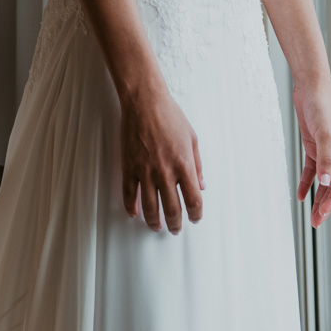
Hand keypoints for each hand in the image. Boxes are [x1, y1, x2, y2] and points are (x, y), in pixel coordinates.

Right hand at [119, 79, 203, 232]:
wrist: (144, 102)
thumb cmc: (170, 116)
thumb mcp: (192, 138)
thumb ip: (197, 164)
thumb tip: (201, 185)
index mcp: (184, 165)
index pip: (194, 200)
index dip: (196, 214)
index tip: (194, 218)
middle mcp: (166, 172)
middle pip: (172, 209)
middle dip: (175, 223)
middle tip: (175, 229)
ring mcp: (145, 171)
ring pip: (150, 206)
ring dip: (154, 221)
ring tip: (156, 226)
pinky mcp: (129, 166)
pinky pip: (129, 193)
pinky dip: (131, 206)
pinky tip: (134, 213)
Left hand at [293, 82, 330, 226]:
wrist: (310, 87)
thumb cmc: (321, 106)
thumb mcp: (323, 133)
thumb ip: (325, 157)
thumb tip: (325, 182)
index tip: (324, 211)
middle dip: (327, 205)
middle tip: (317, 222)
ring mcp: (325, 152)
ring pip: (323, 182)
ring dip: (318, 198)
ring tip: (312, 217)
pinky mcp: (313, 147)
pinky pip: (311, 170)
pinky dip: (307, 183)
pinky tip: (301, 196)